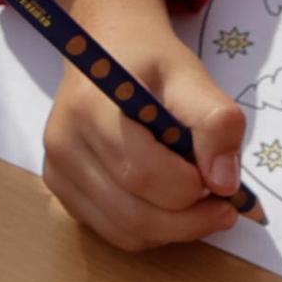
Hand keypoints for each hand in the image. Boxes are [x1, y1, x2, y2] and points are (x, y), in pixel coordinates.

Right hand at [39, 0, 250, 250]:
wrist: (106, 50)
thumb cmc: (149, 61)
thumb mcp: (193, 76)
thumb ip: (216, 123)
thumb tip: (224, 184)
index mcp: (90, 107)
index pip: (142, 173)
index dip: (190, 188)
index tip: (224, 184)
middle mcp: (64, 143)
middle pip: (133, 213)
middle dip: (189, 221)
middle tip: (224, 209)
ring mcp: (57, 170)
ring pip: (124, 232)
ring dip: (173, 231)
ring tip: (201, 207)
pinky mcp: (61, 188)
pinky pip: (112, 231)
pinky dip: (151, 230)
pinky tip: (170, 207)